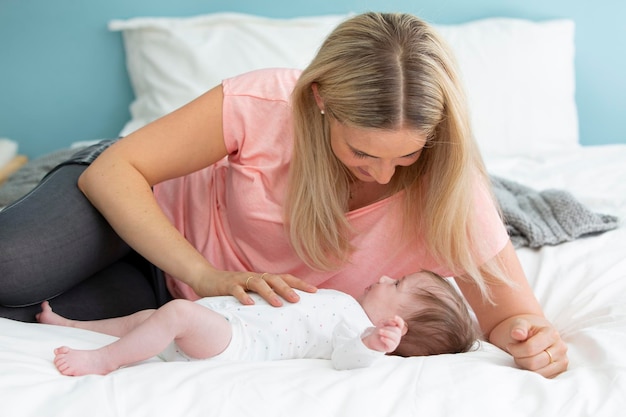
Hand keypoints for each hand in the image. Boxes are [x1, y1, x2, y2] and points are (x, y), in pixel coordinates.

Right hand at [194, 270, 317, 306]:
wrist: (206, 279)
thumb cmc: (233, 288)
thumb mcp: (252, 292)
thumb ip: (266, 296)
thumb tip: (286, 310)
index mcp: (263, 278)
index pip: (285, 278)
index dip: (300, 284)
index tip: (315, 292)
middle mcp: (255, 277)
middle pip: (275, 279)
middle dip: (287, 289)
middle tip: (299, 300)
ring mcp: (241, 280)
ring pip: (258, 283)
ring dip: (269, 293)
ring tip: (278, 304)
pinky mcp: (227, 285)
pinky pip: (236, 290)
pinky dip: (243, 296)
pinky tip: (250, 304)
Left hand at [362, 315, 407, 352]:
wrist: (372, 340)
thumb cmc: (379, 331)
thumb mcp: (383, 324)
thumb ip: (388, 322)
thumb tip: (394, 323)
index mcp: (397, 328)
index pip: (401, 324)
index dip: (399, 320)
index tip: (395, 317)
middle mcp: (397, 335)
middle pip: (397, 330)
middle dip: (388, 328)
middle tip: (380, 329)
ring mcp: (395, 342)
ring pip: (395, 337)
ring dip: (387, 333)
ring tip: (380, 331)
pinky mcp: (391, 348)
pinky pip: (392, 344)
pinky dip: (386, 340)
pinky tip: (382, 338)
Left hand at [489, 314, 568, 377]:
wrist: (534, 333)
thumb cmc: (525, 329)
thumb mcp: (519, 324)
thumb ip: (518, 327)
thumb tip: (517, 333)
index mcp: (552, 334)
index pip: (530, 348)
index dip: (516, 350)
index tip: (510, 346)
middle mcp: (561, 348)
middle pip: (533, 363)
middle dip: (519, 359)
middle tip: (515, 352)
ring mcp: (562, 361)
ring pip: (537, 373)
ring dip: (525, 366)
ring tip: (523, 357)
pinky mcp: (560, 371)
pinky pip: (542, 378)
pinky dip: (532, 373)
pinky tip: (529, 363)